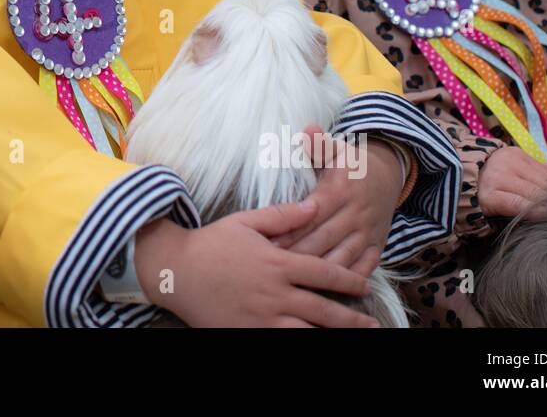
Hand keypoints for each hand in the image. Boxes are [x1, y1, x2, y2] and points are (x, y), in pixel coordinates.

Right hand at [134, 201, 378, 327]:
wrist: (174, 271)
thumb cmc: (210, 243)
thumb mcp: (245, 221)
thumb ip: (283, 215)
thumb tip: (315, 205)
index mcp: (278, 263)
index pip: (325, 273)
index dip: (349, 280)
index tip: (364, 284)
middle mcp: (276, 294)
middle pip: (325, 310)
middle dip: (352, 318)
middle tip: (372, 323)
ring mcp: (263, 318)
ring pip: (309, 331)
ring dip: (334, 335)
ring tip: (354, 337)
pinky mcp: (250, 333)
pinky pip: (283, 341)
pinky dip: (303, 341)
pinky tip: (313, 341)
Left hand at [272, 125, 404, 275]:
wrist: (387, 175)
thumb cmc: (350, 163)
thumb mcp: (336, 148)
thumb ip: (319, 143)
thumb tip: (307, 130)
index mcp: (341, 189)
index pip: (311, 214)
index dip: (291, 229)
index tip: (267, 242)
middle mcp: (356, 213)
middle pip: (323, 240)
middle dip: (297, 254)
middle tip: (271, 266)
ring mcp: (368, 232)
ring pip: (342, 258)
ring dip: (318, 272)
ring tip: (293, 283)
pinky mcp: (378, 246)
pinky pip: (364, 268)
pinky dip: (348, 281)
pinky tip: (327, 291)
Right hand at [479, 146, 546, 217]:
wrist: (457, 188)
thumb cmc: (493, 181)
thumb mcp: (518, 171)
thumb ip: (544, 171)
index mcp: (514, 155)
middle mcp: (505, 164)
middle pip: (543, 184)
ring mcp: (496, 179)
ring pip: (534, 194)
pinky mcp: (489, 196)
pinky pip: (519, 204)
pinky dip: (535, 210)